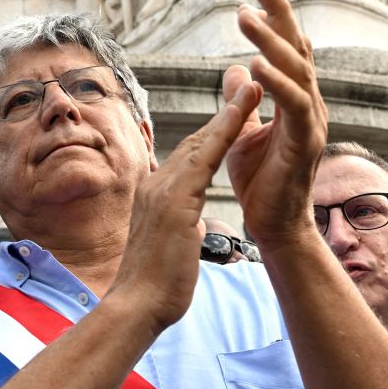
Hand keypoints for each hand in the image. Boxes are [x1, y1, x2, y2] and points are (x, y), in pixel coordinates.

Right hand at [110, 81, 261, 331]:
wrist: (138, 304)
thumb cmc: (155, 285)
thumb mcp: (168, 245)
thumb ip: (178, 225)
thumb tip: (188, 223)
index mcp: (154, 195)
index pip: (187, 157)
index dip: (211, 133)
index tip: (231, 113)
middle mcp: (155, 185)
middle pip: (193, 141)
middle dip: (222, 114)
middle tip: (244, 84)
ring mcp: (162, 191)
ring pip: (200, 142)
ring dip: (228, 113)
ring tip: (249, 87)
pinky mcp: (175, 202)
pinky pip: (204, 159)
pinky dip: (224, 132)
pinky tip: (242, 115)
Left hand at [224, 0, 327, 245]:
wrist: (271, 225)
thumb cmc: (258, 181)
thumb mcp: (240, 132)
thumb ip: (239, 100)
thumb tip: (234, 67)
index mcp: (292, 100)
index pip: (285, 49)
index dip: (274, 17)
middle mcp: (307, 105)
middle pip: (298, 49)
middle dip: (279, 14)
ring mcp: (310, 123)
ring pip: (297, 71)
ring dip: (272, 42)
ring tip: (247, 16)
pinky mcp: (304, 144)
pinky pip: (295, 107)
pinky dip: (277, 84)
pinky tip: (258, 64)